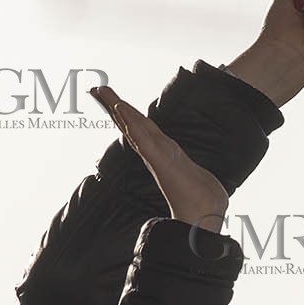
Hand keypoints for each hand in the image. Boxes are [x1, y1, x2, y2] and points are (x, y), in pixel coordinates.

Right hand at [91, 84, 228, 231]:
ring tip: (104, 92)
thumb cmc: (202, 200)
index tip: (113, 99)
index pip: (140, 130)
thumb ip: (190, 174)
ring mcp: (157, 157)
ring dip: (120, 108)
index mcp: (162, 155)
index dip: (126, 115)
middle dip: (115, 105)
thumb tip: (197, 180)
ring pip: (135, 127)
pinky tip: (121, 110)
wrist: (206, 217)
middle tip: (97, 88)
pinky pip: (143, 140)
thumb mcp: (194, 178)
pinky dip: (131, 125)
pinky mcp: (161, 162)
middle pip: (132, 124)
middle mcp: (156, 154)